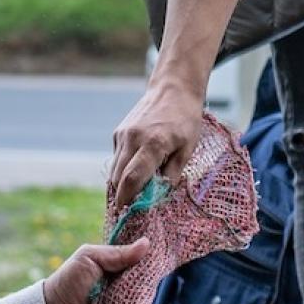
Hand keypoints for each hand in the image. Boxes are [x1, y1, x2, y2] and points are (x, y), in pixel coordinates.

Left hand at [42, 239, 155, 303]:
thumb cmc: (68, 282)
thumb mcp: (89, 258)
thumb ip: (117, 252)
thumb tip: (146, 243)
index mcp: (120, 279)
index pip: (145, 276)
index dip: (146, 276)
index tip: (141, 274)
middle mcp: (125, 299)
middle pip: (148, 297)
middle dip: (140, 297)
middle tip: (123, 295)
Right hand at [111, 74, 205, 210]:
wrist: (174, 89)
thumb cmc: (186, 121)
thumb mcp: (188, 149)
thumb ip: (172, 174)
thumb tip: (158, 196)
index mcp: (153, 144)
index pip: (132, 179)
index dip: (127, 199)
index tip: (127, 213)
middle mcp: (133, 139)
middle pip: (119, 177)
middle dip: (122, 195)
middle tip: (131, 209)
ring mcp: (122, 135)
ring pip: (115, 169)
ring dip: (121, 183)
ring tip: (133, 194)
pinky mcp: (118, 132)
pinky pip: (117, 158)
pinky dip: (123, 168)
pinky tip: (136, 170)